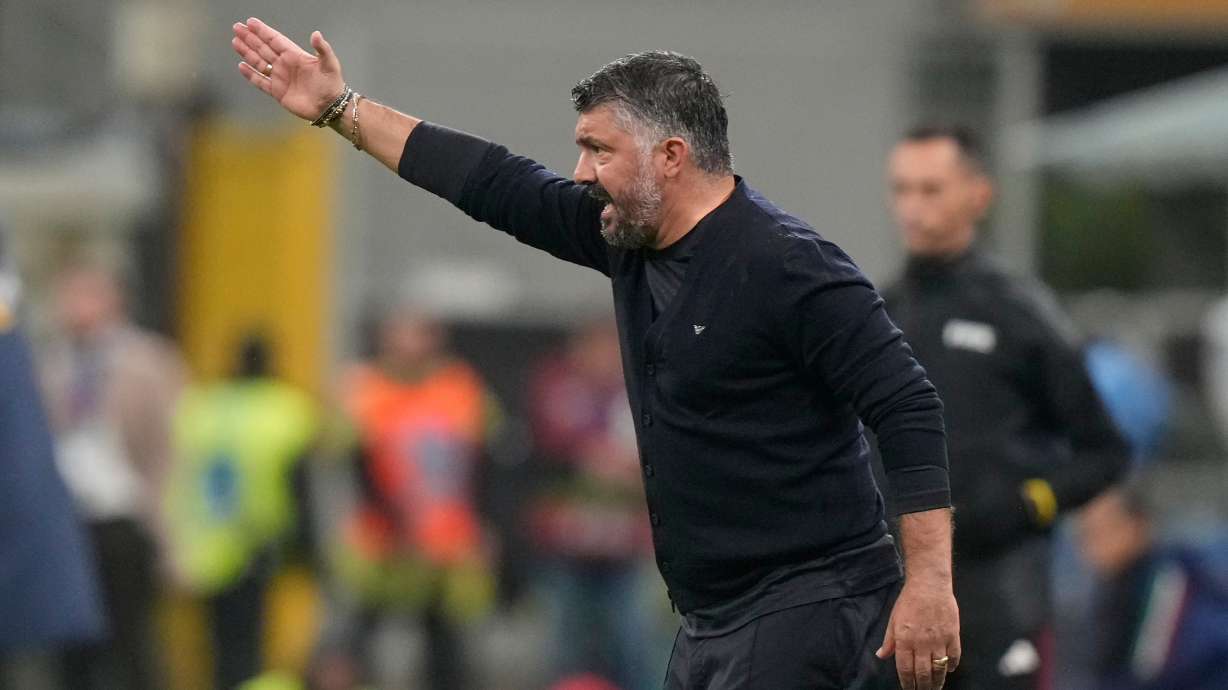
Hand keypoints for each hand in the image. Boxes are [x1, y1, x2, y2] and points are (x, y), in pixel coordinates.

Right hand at [231, 17, 345, 120]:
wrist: (330, 107)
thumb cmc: (332, 84)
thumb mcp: (330, 64)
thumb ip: (322, 48)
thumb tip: (315, 34)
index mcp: (295, 55)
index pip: (275, 40)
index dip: (263, 31)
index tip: (250, 22)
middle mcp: (285, 64)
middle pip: (263, 48)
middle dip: (250, 38)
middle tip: (237, 27)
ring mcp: (280, 78)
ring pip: (259, 62)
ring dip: (247, 52)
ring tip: (235, 41)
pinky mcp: (278, 92)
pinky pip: (261, 81)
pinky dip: (251, 74)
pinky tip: (242, 66)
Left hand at [876, 578, 960, 689]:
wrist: (929, 584)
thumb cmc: (909, 601)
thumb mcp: (893, 620)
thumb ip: (889, 641)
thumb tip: (881, 656)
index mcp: (905, 640)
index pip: (905, 669)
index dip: (907, 683)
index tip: (909, 689)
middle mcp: (922, 643)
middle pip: (923, 673)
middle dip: (923, 686)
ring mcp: (939, 640)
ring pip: (939, 668)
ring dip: (937, 681)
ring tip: (936, 687)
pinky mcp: (953, 635)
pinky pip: (954, 656)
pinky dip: (952, 666)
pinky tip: (949, 669)